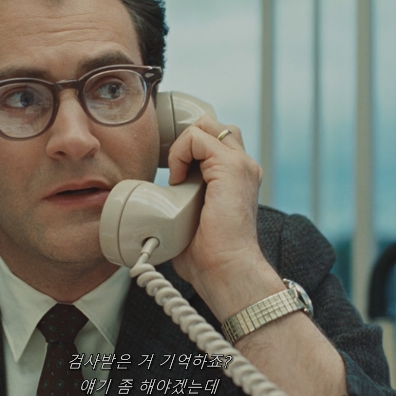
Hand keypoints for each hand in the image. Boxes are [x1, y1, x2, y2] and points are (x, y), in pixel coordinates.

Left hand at [167, 116, 283, 321]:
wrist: (227, 270)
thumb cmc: (208, 256)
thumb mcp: (191, 218)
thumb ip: (181, 201)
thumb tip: (151, 206)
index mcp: (237, 177)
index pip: (212, 140)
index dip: (186, 149)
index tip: (172, 174)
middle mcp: (244, 166)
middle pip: (211, 125)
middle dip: (184, 140)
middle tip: (171, 169)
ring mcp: (240, 165)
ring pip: (205, 125)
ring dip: (181, 145)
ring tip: (175, 175)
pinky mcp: (231, 168)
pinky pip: (197, 137)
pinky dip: (180, 152)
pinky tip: (176, 178)